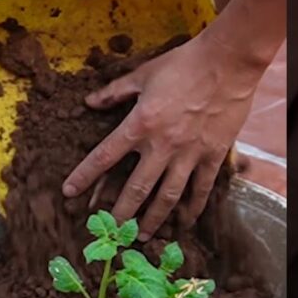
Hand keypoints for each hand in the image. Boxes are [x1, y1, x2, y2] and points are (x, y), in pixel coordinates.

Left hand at [62, 30, 266, 240]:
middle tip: (112, 231)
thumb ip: (115, 91)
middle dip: (121, 213)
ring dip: (154, 219)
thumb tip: (90, 102)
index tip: (69, 192)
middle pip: (136, 188)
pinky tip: (185, 222)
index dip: (84, 176)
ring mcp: (189, 153)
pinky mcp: (212, 155)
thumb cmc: (184, 63)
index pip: (104, 156)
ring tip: (143, 235)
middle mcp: (162, 145)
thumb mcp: (143, 74)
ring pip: (168, 196)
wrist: (228, 62)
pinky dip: (193, 208)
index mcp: (140, 124)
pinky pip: (201, 188)